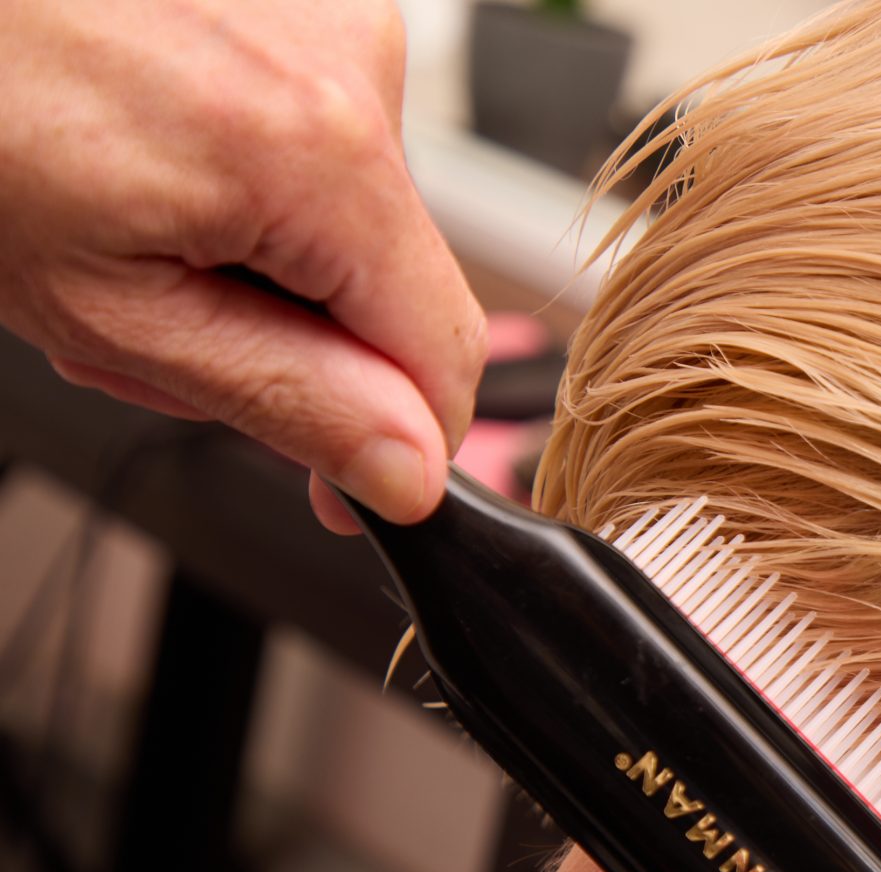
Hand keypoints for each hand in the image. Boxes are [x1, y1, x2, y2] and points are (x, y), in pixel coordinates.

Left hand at [0, 0, 486, 528]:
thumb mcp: (104, 309)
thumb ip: (283, 396)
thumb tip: (406, 466)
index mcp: (318, 154)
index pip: (447, 352)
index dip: (400, 440)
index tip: (343, 484)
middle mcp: (349, 65)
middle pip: (395, 281)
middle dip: (301, 333)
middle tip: (163, 324)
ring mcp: (328, 20)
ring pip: (355, 214)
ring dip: (264, 253)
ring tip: (138, 224)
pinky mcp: (303, 4)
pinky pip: (320, 140)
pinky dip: (246, 175)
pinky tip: (155, 163)